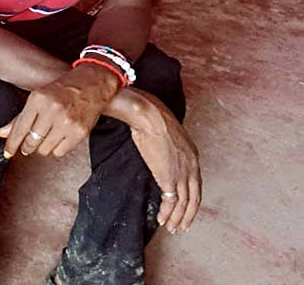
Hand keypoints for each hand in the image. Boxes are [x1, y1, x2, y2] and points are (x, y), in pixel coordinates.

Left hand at [0, 64, 121, 158]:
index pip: (20, 127)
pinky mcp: (79, 132)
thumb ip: (19, 117)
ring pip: (45, 149)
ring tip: (48, 135)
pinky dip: (57, 148)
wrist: (92, 85)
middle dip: (27, 146)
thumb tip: (2, 133)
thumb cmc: (63, 90)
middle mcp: (52, 110)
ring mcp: (67, 122)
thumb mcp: (38, 97)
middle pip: (32, 141)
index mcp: (38, 99)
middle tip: (28, 145)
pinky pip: (60, 152)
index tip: (8, 152)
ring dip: (43, 146)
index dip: (12, 143)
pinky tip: (59, 138)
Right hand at [130, 100, 201, 233]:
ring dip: (178, 218)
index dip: (192, 199)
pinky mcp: (168, 178)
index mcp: (193, 157)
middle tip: (183, 226)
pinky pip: (171, 202)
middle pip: (195, 198)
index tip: (186, 208)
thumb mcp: (168, 136)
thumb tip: (160, 152)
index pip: (196, 184)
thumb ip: (169, 149)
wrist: (149, 117)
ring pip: (184, 204)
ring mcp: (181, 174)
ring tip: (173, 228)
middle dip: (189, 215)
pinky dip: (168, 213)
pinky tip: (163, 220)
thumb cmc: (153, 120)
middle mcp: (192, 168)